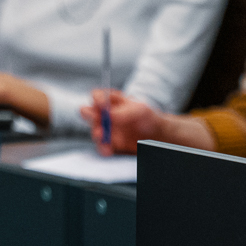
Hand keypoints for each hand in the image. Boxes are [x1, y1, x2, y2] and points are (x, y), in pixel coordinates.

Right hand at [78, 91, 211, 155]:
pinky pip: (102, 146)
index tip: (102, 105)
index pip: (97, 96)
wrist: (157, 136)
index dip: (97, 99)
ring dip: (96, 134)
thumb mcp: (140, 110)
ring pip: (94, 131)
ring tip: (103, 138)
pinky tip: (108, 150)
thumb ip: (124, 112)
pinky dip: (103, 148)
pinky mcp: (110, 144)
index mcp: (111, 101)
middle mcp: (104, 115)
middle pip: (88, 113)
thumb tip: (109, 115)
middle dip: (90, 117)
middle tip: (98, 122)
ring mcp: (106, 129)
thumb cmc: (148, 117)